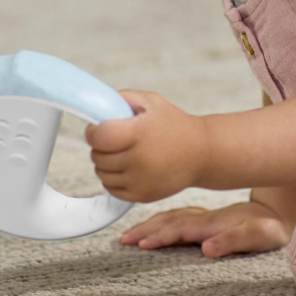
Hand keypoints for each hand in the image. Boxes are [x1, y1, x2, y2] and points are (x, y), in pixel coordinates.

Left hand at [84, 90, 208, 203]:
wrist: (202, 152)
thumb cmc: (174, 124)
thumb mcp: (151, 102)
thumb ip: (122, 100)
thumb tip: (94, 108)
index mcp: (140, 133)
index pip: (98, 137)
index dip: (93, 131)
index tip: (99, 128)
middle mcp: (139, 159)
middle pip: (98, 156)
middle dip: (101, 146)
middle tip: (115, 140)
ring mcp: (141, 181)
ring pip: (102, 174)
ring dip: (105, 163)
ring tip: (123, 152)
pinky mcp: (142, 195)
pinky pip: (111, 189)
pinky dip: (114, 178)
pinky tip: (127, 167)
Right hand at [118, 200, 294, 257]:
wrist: (278, 210)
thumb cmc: (270, 228)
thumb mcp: (259, 236)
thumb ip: (233, 240)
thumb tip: (207, 249)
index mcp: (214, 223)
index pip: (181, 229)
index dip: (161, 236)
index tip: (141, 244)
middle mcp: (204, 218)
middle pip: (169, 221)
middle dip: (145, 230)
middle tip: (122, 240)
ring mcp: (202, 216)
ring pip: (170, 218)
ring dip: (148, 225)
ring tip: (127, 235)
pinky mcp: (203, 219)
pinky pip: (175, 217)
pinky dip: (159, 221)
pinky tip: (149, 226)